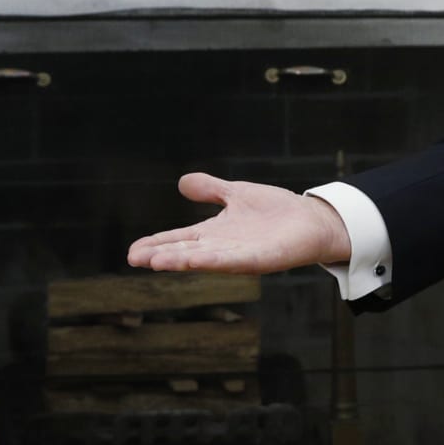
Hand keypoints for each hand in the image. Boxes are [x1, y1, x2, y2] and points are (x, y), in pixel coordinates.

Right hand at [126, 173, 352, 274]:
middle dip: (161, 255)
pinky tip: (195, 260)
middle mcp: (223, 247)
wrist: (311, 220)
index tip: (132, 252)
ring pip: (204, 259)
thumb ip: (210, 190)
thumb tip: (182, 182)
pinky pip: (233, 261)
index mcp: (215, 233)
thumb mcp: (236, 194)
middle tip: (134, 259)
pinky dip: (212, 261)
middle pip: (185, 252)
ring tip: (155, 262)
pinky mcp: (260, 259)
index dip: (156, 244)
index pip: (179, 239)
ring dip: (180, 261)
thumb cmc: (275, 210)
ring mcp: (240, 255)